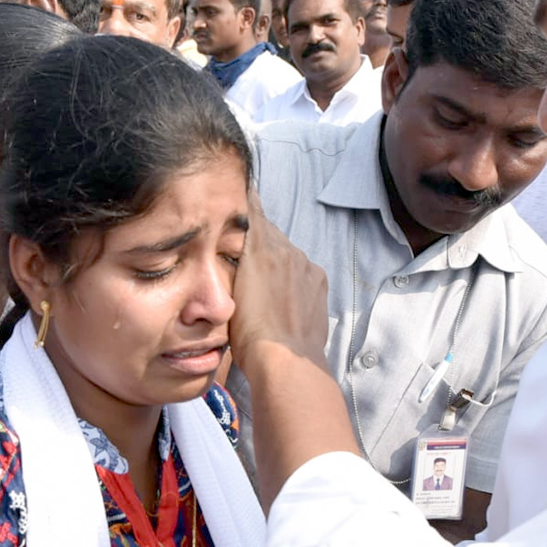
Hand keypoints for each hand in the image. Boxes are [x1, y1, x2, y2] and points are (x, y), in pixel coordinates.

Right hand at [229, 190, 329, 375]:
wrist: (286, 359)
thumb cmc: (247, 333)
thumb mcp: (227, 294)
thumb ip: (229, 264)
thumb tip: (227, 251)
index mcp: (260, 248)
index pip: (253, 211)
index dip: (246, 199)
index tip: (241, 187)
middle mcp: (286, 250)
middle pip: (269, 232)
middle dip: (257, 236)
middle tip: (242, 246)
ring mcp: (306, 265)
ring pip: (286, 251)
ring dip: (275, 258)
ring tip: (263, 279)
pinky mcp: (319, 281)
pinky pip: (302, 268)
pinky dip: (292, 274)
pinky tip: (283, 293)